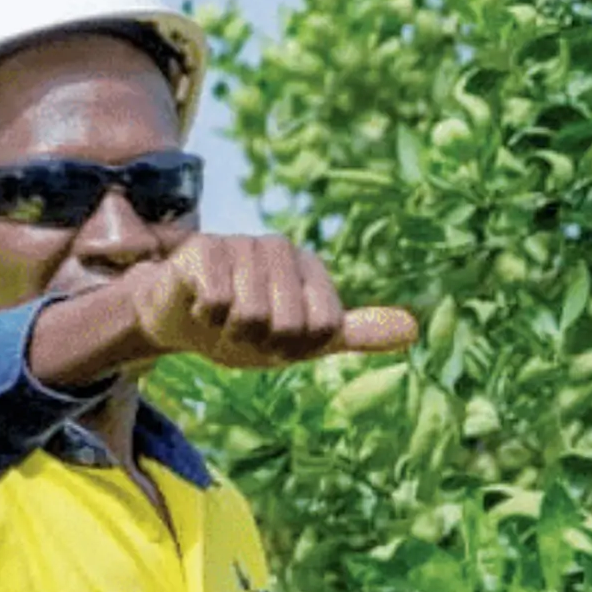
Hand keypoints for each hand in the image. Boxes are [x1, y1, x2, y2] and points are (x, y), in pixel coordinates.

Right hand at [119, 232, 419, 369]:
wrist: (179, 318)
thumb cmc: (246, 330)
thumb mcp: (306, 339)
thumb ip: (356, 333)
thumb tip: (412, 329)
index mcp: (312, 269)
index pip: (323, 328)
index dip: (296, 348)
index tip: (278, 339)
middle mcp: (282, 249)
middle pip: (288, 324)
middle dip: (261, 342)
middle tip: (244, 330)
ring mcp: (243, 243)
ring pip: (251, 315)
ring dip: (230, 331)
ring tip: (221, 316)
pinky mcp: (205, 247)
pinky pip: (218, 302)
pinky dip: (206, 316)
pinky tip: (199, 301)